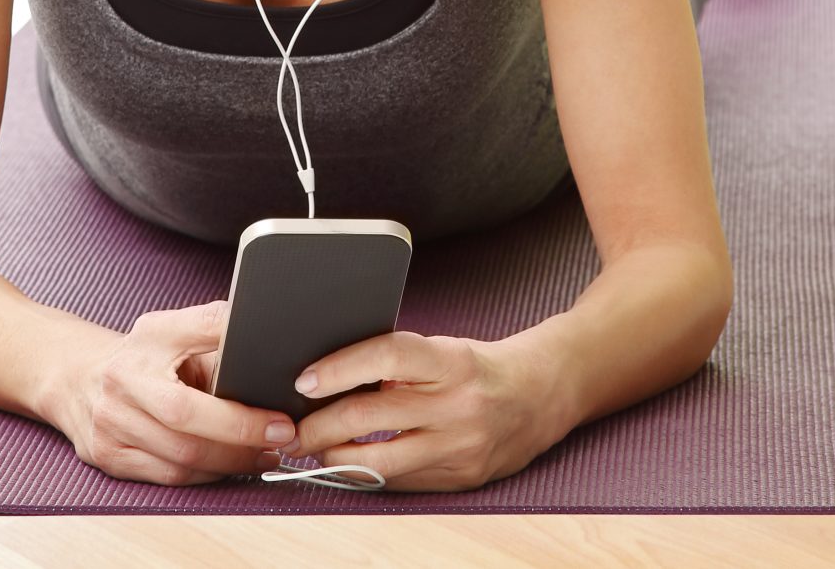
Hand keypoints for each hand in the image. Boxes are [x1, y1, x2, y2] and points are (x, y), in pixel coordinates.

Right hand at [49, 299, 297, 485]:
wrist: (75, 376)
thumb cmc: (141, 355)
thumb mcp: (175, 330)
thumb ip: (216, 333)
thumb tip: (271, 350)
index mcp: (148, 340)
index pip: (202, 343)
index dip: (239, 392)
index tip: (280, 408)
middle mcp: (123, 382)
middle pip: (187, 421)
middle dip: (242, 435)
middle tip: (282, 437)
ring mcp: (110, 423)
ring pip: (181, 457)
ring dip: (231, 461)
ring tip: (265, 456)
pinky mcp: (108, 456)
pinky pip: (168, 476)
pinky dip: (206, 475)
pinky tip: (229, 467)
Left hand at [274, 330, 563, 492]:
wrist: (540, 395)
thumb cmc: (478, 368)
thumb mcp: (443, 351)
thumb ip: (396, 365)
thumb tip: (328, 381)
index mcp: (452, 361)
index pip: (385, 357)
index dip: (338, 368)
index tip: (304, 380)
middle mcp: (458, 405)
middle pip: (369, 416)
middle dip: (319, 426)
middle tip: (294, 429)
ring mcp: (460, 447)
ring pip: (378, 462)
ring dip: (335, 459)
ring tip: (315, 450)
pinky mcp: (461, 479)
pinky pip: (400, 483)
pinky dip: (368, 475)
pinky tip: (352, 466)